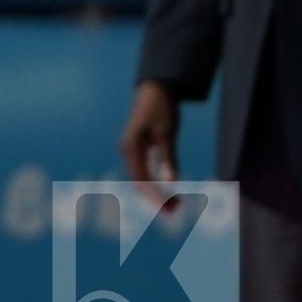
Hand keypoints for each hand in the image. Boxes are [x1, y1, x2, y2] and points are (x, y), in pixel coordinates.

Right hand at [119, 80, 180, 209]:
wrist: (155, 88)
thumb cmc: (161, 108)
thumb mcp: (167, 133)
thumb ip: (167, 158)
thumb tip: (171, 183)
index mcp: (130, 147)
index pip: (141, 180)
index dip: (155, 196)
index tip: (171, 208)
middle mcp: (126, 150)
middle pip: (138, 182)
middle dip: (154, 198)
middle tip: (174, 212)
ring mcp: (130, 149)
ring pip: (140, 177)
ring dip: (154, 192)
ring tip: (173, 204)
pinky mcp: (137, 147)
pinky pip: (143, 170)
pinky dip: (154, 182)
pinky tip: (165, 189)